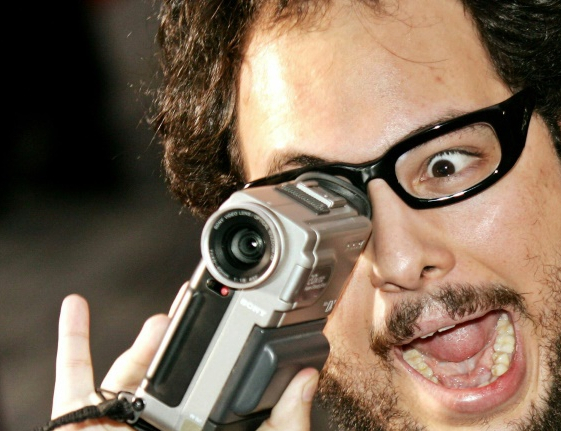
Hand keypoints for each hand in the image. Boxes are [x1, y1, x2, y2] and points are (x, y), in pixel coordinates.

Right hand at [51, 293, 318, 430]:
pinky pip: (71, 382)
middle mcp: (156, 429)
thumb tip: (308, 376)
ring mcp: (118, 426)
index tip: (230, 327)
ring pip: (125, 373)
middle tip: (196, 317)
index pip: (203, 389)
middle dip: (177, 344)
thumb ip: (287, 420)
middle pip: (164, 377)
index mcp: (196, 429)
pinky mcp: (80, 425)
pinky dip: (72, 341)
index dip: (211, 358)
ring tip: (165, 320)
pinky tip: (77, 307)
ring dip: (144, 343)